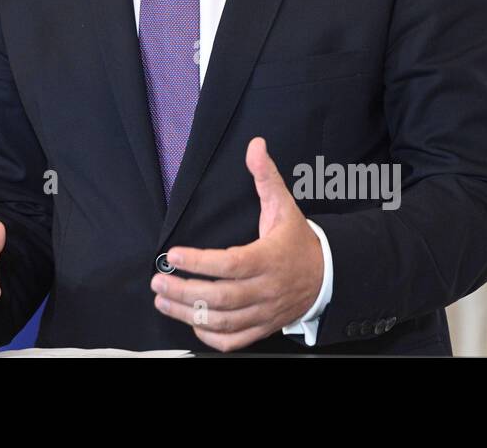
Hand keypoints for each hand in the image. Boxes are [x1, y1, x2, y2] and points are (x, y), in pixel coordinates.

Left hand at [150, 137, 322, 351]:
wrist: (329, 277)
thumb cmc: (298, 241)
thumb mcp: (285, 206)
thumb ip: (266, 177)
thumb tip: (255, 145)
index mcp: (268, 259)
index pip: (230, 265)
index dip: (199, 262)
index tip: (173, 255)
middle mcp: (266, 289)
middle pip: (221, 298)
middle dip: (184, 291)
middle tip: (157, 280)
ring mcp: (264, 312)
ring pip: (223, 322)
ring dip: (188, 313)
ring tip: (162, 299)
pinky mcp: (263, 328)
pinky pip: (234, 341)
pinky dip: (209, 336)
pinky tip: (191, 321)